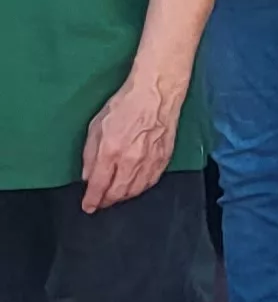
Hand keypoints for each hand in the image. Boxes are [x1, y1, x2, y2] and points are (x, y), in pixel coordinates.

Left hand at [78, 71, 181, 210]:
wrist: (157, 94)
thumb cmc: (125, 105)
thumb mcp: (96, 126)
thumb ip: (90, 153)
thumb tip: (89, 175)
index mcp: (111, 151)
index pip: (99, 185)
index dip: (92, 199)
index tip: (88, 207)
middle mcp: (131, 160)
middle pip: (118, 193)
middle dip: (107, 201)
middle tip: (100, 203)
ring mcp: (150, 161)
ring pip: (136, 190)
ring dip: (123, 197)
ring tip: (115, 197)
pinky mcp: (164, 159)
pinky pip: (151, 182)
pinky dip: (140, 189)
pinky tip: (135, 188)